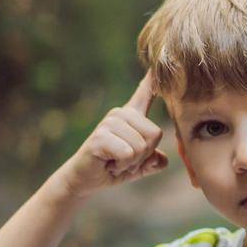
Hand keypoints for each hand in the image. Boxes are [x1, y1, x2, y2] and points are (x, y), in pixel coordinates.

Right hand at [56, 76, 168, 197]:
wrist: (85, 181)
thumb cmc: (114, 168)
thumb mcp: (140, 165)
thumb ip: (154, 160)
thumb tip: (161, 160)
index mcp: (132, 116)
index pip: (145, 94)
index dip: (152, 81)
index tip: (156, 66)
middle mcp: (120, 114)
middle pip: (155, 134)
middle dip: (144, 155)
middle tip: (125, 159)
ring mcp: (109, 123)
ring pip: (142, 146)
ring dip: (132, 162)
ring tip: (116, 161)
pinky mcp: (100, 136)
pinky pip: (129, 154)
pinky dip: (123, 166)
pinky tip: (109, 164)